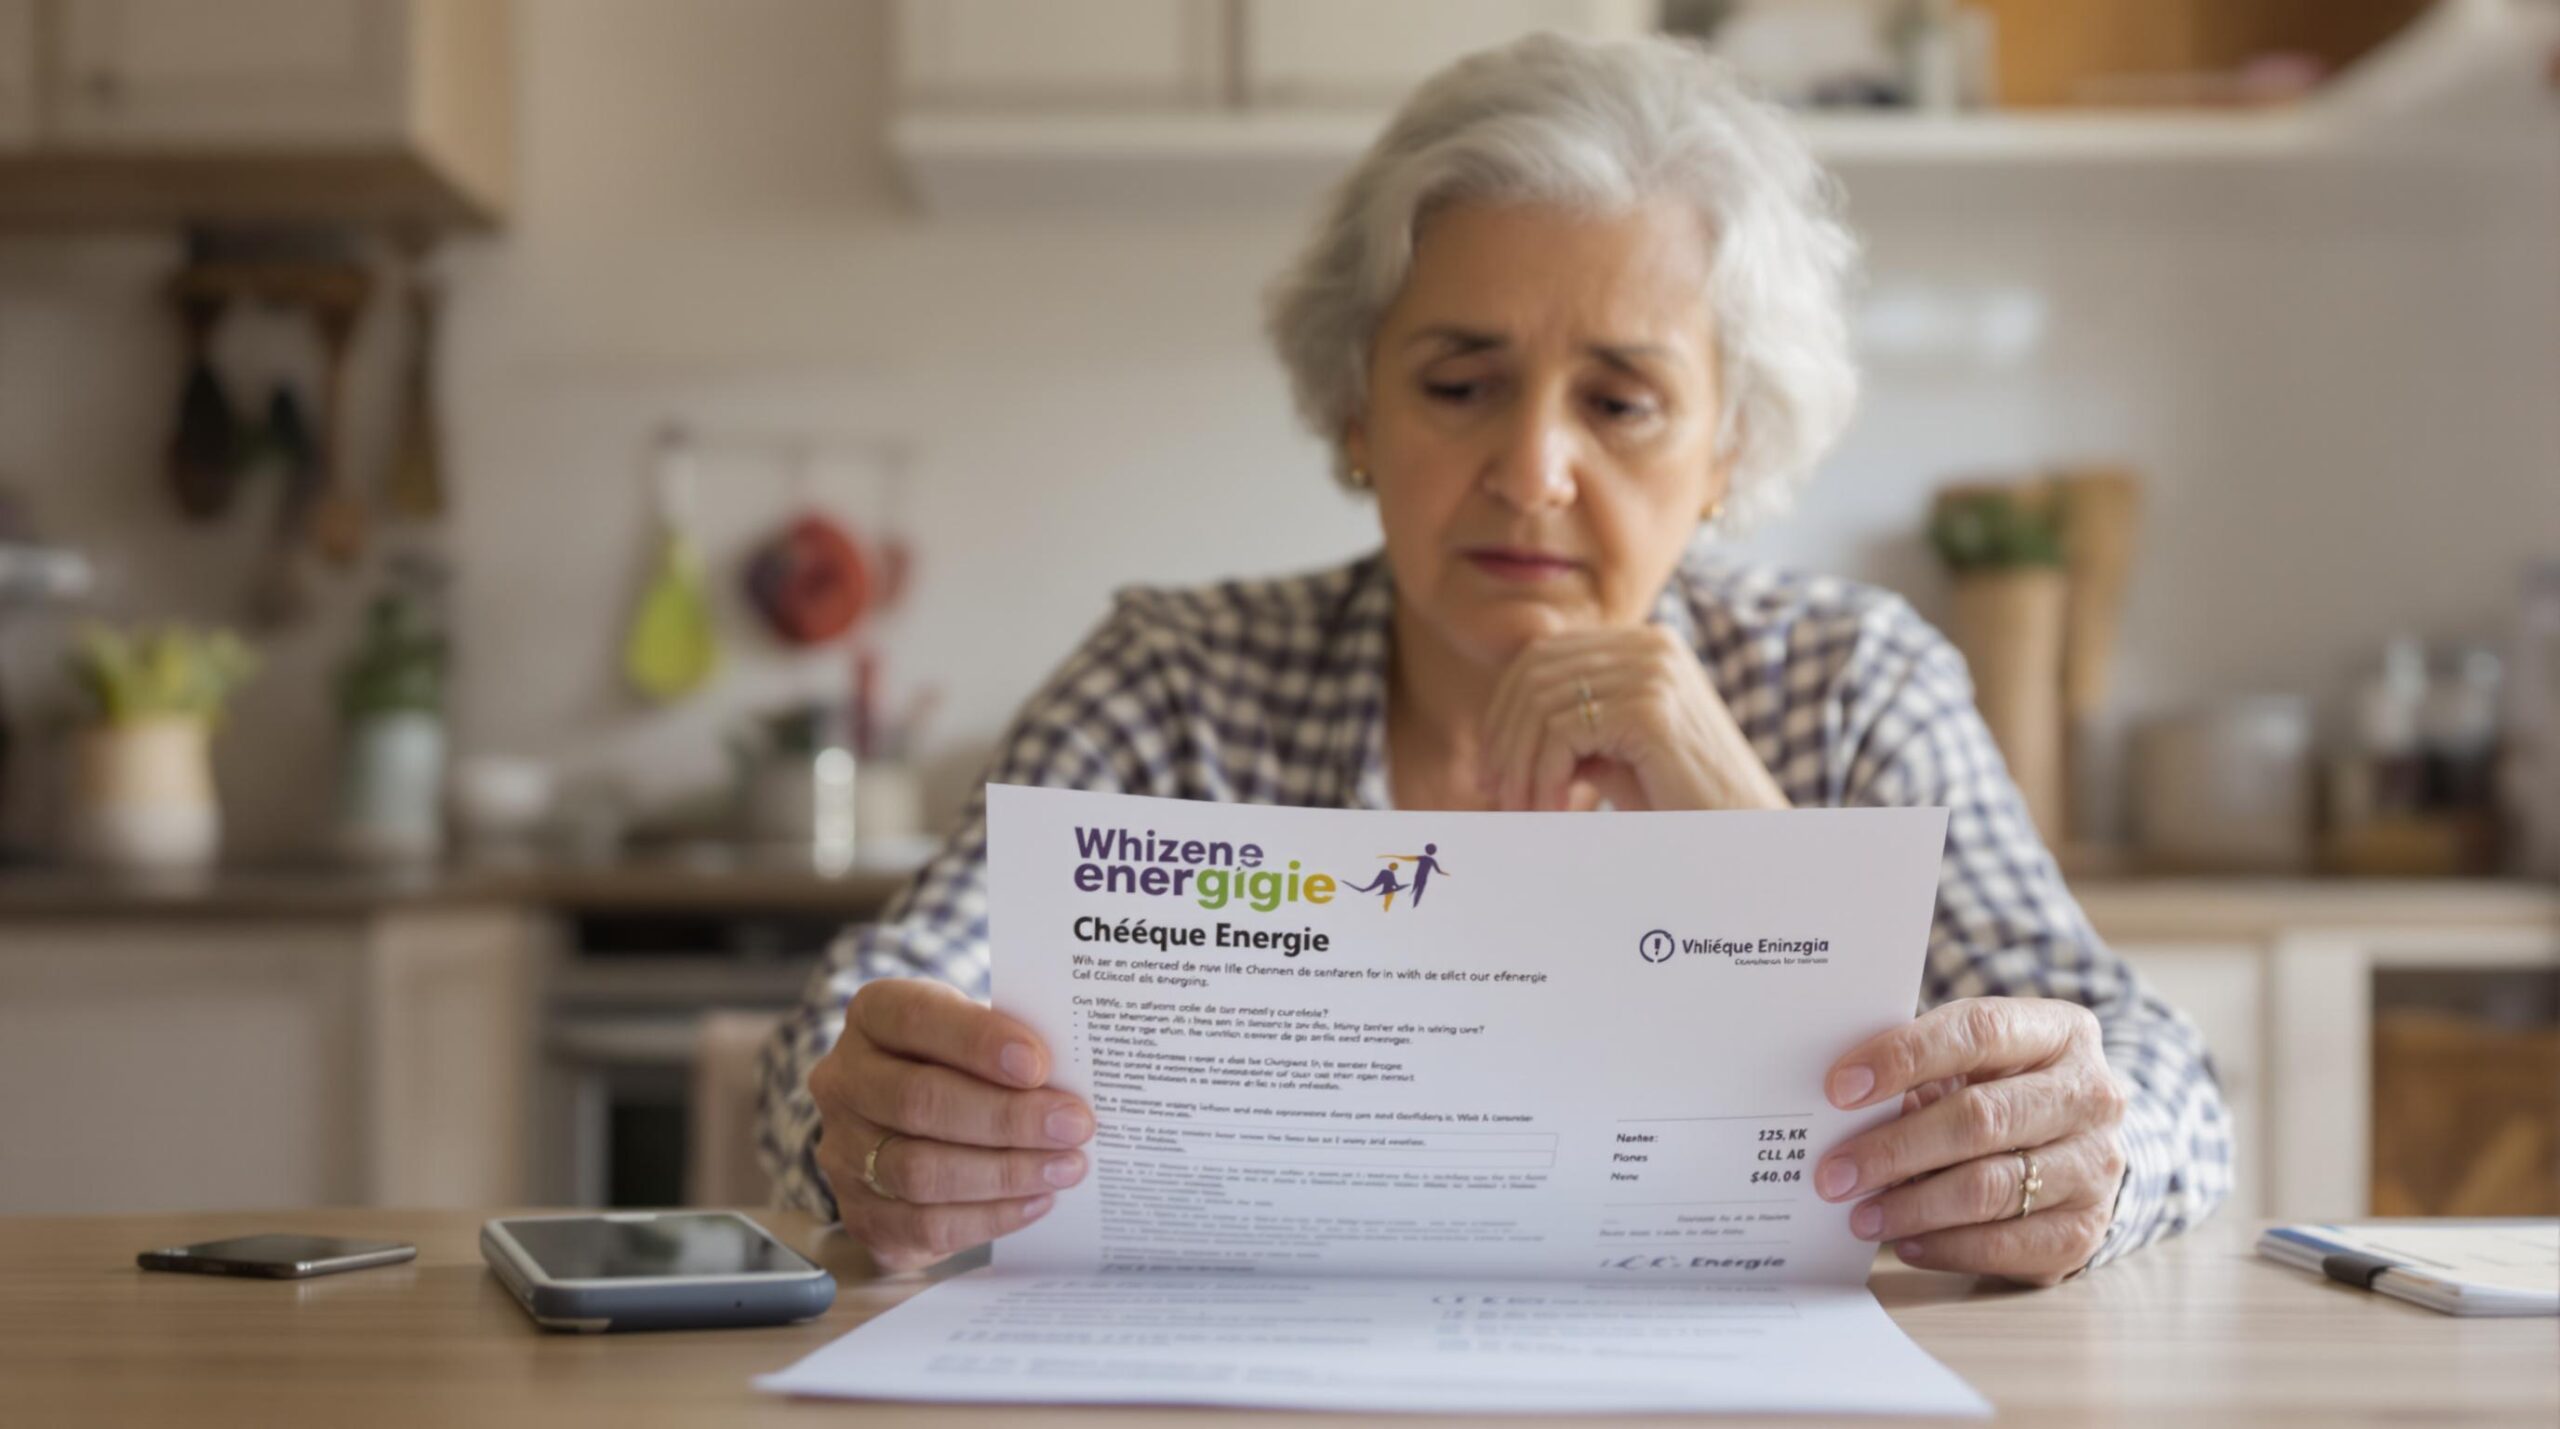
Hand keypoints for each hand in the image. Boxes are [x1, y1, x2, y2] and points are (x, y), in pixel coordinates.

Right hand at [807, 978, 1093, 1272]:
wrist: (918, 1120)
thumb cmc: (963, 1064)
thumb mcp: (979, 1033)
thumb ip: (1010, 1047)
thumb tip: (1071, 1081)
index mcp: (874, 1016)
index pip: (917, 1019)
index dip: (977, 1041)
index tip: (1038, 1064)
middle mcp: (844, 1080)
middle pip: (918, 1102)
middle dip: (1006, 1117)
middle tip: (1073, 1125)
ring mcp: (843, 1151)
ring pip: (919, 1171)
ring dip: (1004, 1173)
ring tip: (1065, 1167)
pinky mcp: (861, 1213)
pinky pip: (923, 1225)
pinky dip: (988, 1217)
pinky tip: (1036, 1201)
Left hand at [1475, 625, 1785, 811]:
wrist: (1743, 836)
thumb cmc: (1680, 801)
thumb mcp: (1616, 751)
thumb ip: (1573, 726)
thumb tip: (1497, 731)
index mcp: (1645, 645)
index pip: (1543, 657)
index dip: (1502, 710)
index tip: (1490, 766)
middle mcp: (1650, 645)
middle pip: (1534, 673)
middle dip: (1502, 738)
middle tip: (1494, 792)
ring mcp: (1652, 671)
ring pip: (1541, 705)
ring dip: (1520, 766)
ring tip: (1523, 811)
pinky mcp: (1649, 707)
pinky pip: (1561, 733)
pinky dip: (1543, 776)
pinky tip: (1554, 809)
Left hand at [1818, 998, 2129, 1285]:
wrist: (2082, 1151)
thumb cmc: (2005, 1092)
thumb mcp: (1977, 1064)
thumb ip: (1924, 1072)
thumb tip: (1843, 1106)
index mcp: (2059, 1033)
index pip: (1979, 1031)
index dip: (1905, 1056)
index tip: (1839, 1088)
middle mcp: (2090, 1096)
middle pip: (1980, 1118)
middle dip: (1895, 1147)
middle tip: (1834, 1172)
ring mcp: (2095, 1168)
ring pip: (1989, 1188)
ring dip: (1912, 1205)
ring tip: (1860, 1214)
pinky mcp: (2084, 1231)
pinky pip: (2003, 1245)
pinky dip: (1944, 1246)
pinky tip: (1904, 1242)